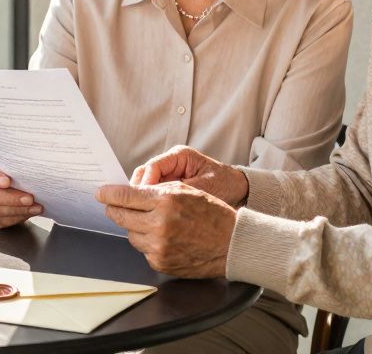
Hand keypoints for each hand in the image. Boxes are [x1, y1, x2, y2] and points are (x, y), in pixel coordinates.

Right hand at [0, 157, 41, 228]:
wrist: (13, 184)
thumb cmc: (12, 171)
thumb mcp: (13, 163)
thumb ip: (16, 164)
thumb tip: (30, 168)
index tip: (8, 181)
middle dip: (10, 198)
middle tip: (29, 198)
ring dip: (15, 210)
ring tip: (33, 207)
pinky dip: (14, 218)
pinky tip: (27, 213)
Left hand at [97, 182, 235, 277]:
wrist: (231, 243)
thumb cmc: (211, 214)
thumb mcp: (185, 190)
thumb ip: (156, 190)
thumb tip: (129, 192)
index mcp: (166, 201)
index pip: (125, 196)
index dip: (109, 194)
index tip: (100, 193)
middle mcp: (160, 224)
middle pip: (121, 216)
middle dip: (114, 210)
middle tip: (112, 206)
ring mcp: (159, 246)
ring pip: (130, 234)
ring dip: (133, 227)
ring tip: (147, 221)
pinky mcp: (160, 262)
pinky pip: (143, 250)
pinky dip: (147, 242)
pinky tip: (160, 237)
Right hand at [132, 145, 248, 206]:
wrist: (238, 188)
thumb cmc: (225, 184)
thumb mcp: (205, 187)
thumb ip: (181, 192)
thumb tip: (158, 199)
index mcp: (179, 156)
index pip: (152, 167)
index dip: (144, 184)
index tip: (140, 199)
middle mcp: (171, 163)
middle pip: (144, 175)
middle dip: (137, 192)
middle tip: (133, 208)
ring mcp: (169, 174)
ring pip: (146, 185)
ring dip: (142, 199)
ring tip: (140, 214)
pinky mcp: (170, 186)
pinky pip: (153, 194)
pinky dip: (149, 204)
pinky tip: (149, 215)